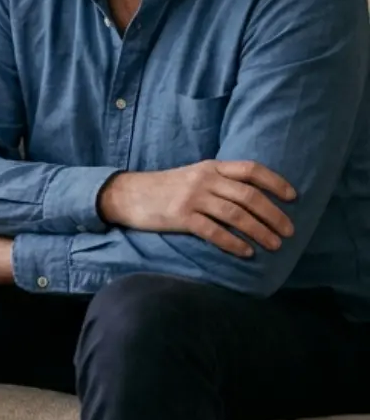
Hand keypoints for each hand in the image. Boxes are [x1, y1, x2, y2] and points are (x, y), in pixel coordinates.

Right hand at [97, 161, 295, 257]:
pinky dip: (233, 243)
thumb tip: (254, 197)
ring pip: (236, 215)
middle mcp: (204, 180)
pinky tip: (246, 252)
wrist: (126, 194)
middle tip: (289, 231)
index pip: (251, 169)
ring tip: (274, 244)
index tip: (292, 197)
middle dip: (274, 215)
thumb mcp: (193, 175)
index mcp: (210, 167)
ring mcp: (192, 198)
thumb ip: (219, 181)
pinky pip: (214, 231)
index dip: (275, 182)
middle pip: (249, 196)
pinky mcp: (180, 217)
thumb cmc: (163, 188)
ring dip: (259, 231)